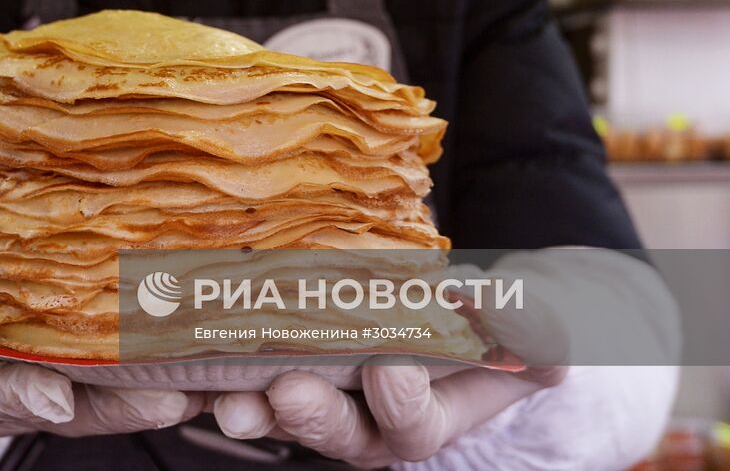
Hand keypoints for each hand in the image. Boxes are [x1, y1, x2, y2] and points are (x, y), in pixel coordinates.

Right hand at [0, 248, 206, 436]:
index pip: (0, 394)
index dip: (27, 394)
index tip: (52, 394)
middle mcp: (31, 390)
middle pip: (86, 407)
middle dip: (131, 402)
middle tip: (176, 394)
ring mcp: (68, 381)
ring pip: (126, 394)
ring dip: (175, 389)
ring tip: (223, 378)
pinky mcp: (98, 363)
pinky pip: (143, 369)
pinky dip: (184, 363)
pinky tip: (226, 345)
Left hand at [211, 275, 567, 466]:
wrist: (462, 301)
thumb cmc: (503, 319)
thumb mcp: (536, 320)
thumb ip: (537, 328)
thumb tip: (526, 328)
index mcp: (428, 413)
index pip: (409, 423)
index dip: (399, 399)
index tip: (390, 365)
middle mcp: (366, 414)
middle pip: (333, 428)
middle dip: (309, 412)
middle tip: (288, 388)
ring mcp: (320, 388)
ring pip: (282, 408)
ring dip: (252, 402)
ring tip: (229, 395)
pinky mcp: (280, 360)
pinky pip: (247, 373)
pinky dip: (220, 370)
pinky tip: (192, 357)